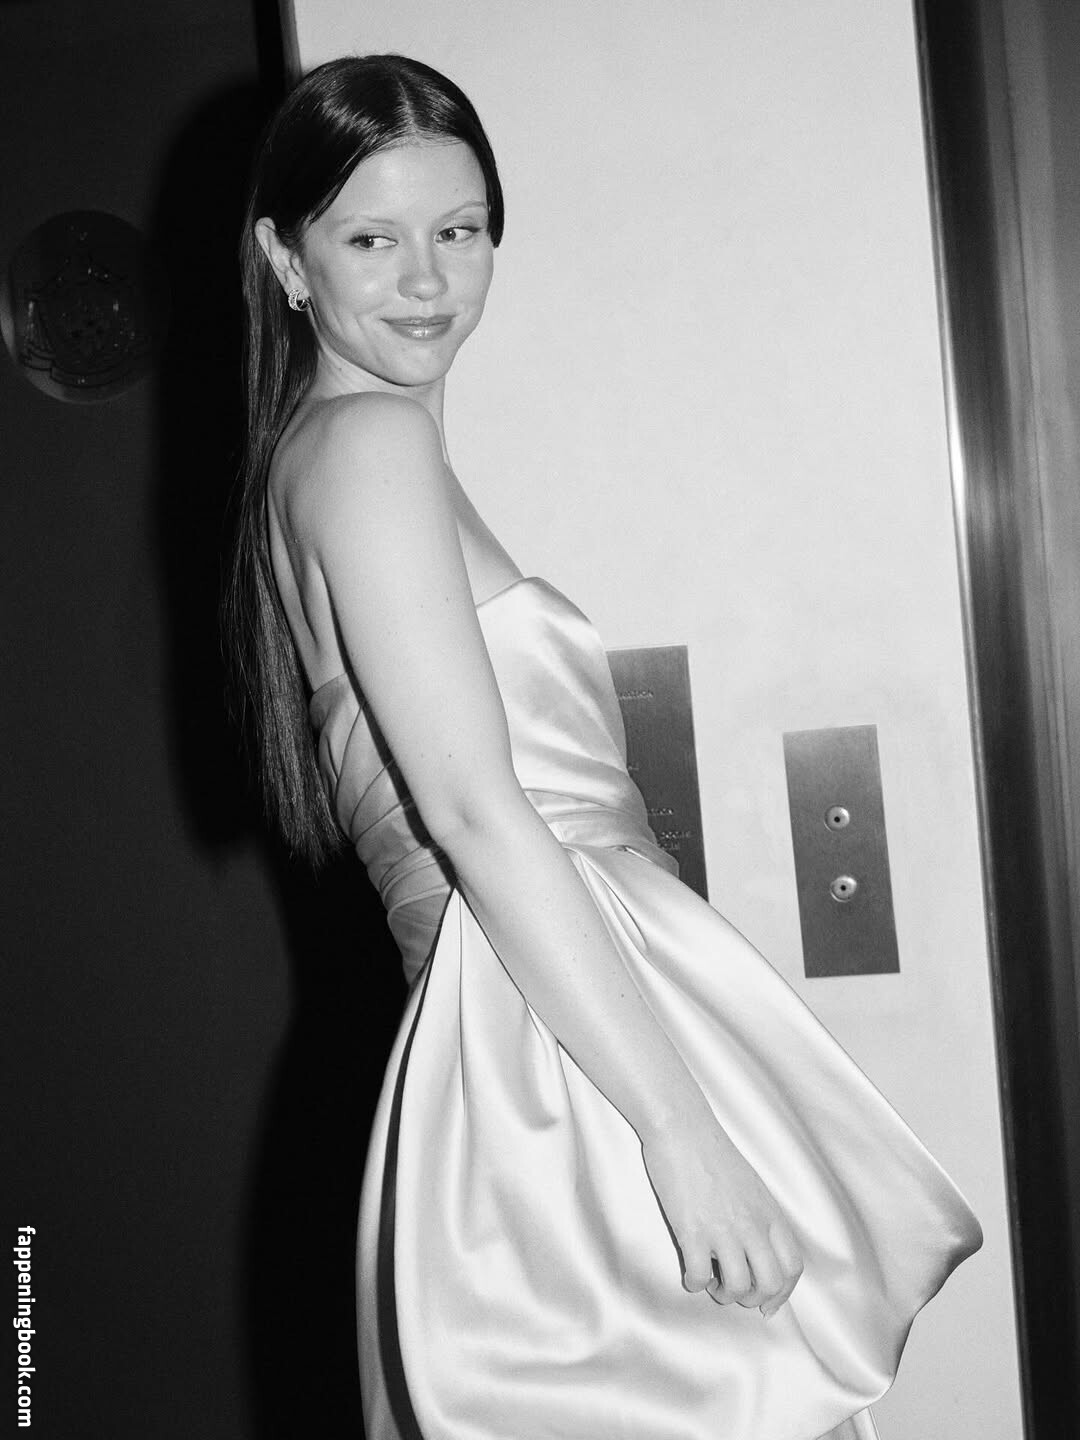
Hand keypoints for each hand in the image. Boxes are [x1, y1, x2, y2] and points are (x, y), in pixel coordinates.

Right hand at [641, 1117, 803, 1318]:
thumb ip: (759, 1217)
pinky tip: (690, 1272)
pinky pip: (699, 1277)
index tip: (766, 1305)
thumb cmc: (712, 1152)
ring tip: (711, 1282)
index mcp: (769, 1213)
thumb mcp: (751, 1185)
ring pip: (738, 1287)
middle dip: (753, 1299)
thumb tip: (757, 1249)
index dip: (782, 1294)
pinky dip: (694, 1283)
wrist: (682, 1128)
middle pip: (770, 1283)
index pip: (792, 1267)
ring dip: (724, 1295)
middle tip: (734, 1291)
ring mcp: (723, 1229)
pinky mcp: (692, 1231)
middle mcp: (752, 1225)